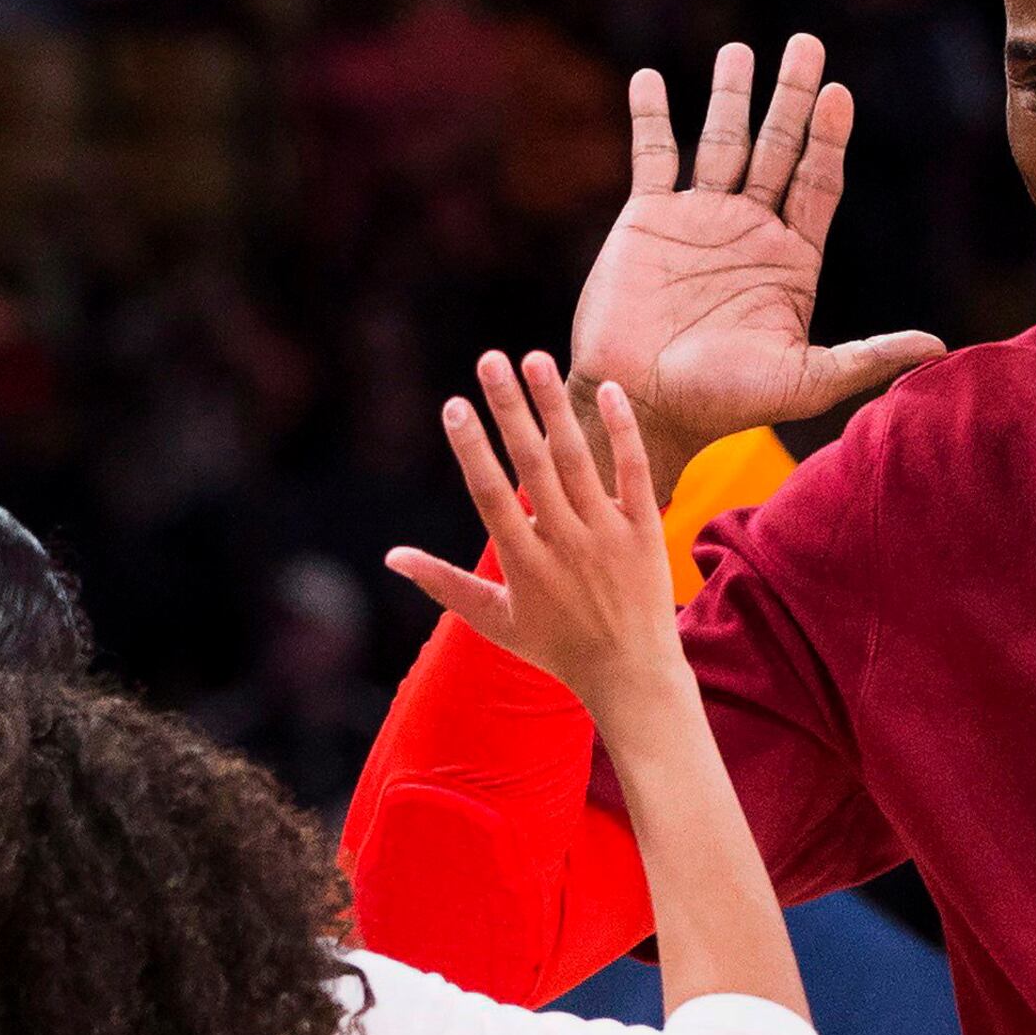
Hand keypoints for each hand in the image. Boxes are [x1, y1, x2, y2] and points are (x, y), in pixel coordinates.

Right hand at [387, 354, 681, 716]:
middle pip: (532, 464)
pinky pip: (634, 471)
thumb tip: (392, 556)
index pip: (490, 494)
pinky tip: (609, 389)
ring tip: (534, 359)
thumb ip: (443, 584)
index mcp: (523, 563)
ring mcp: (606, 534)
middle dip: (508, 410)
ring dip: (554, 406)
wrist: (631, 674)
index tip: (453, 405)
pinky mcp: (644, 530)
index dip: (471, 448)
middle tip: (490, 359)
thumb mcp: (494, 621)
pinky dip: (622, 430)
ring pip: (577, 459)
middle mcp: (564, 543)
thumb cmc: (556, 648)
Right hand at [567, 35, 945, 485]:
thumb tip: (938, 349)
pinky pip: (651, 156)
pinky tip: (650, 79)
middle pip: (777, 147)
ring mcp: (697, 220)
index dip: (827, 138)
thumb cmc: (722, 403)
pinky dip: (650, 117)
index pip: (817, 182)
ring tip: (739, 51)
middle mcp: (748, 230)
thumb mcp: (805, 382)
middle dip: (790, 96)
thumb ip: (866, 358)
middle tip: (806, 43)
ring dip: (730, 95)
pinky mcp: (647, 221)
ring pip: (720, 141)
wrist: (640, 405)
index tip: (837, 94)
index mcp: (790, 258)